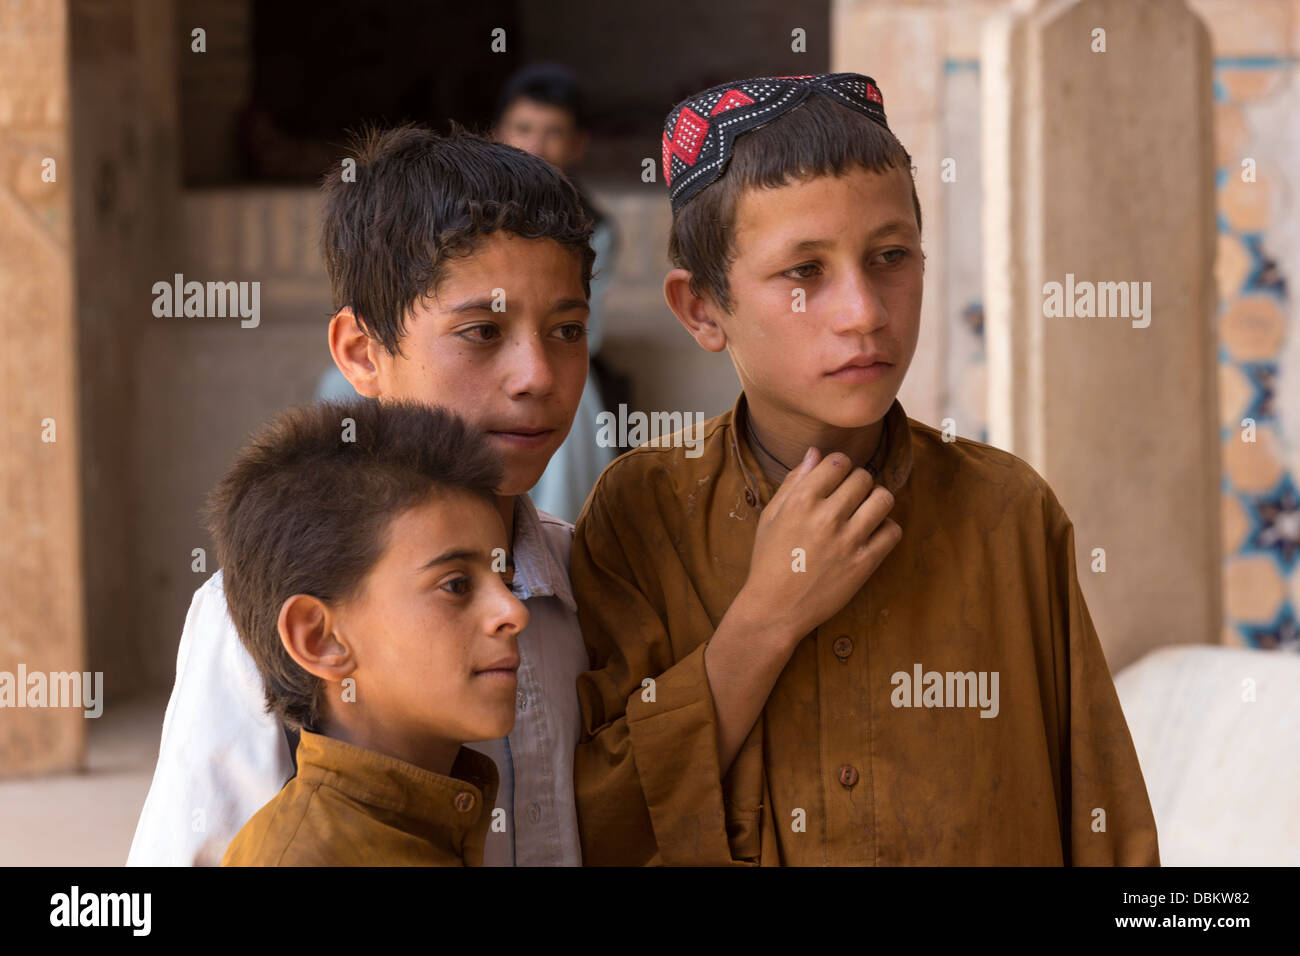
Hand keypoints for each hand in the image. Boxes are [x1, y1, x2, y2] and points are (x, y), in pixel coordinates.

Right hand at [736, 447, 900, 646]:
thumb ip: (794, 481)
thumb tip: (816, 452)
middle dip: (858, 483)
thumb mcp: (771, 516)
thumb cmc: (769, 560)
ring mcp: (848, 540)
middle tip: (849, 499)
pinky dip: (885, 529)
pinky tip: (870, 535)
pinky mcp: (864, 563)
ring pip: (883, 499)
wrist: (775, 608)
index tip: (835, 481)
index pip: (838, 462)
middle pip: (863, 477)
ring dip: (876, 501)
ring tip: (864, 513)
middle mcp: (826, 516)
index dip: (839, 468)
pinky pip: (892, 531)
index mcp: (801, 500)